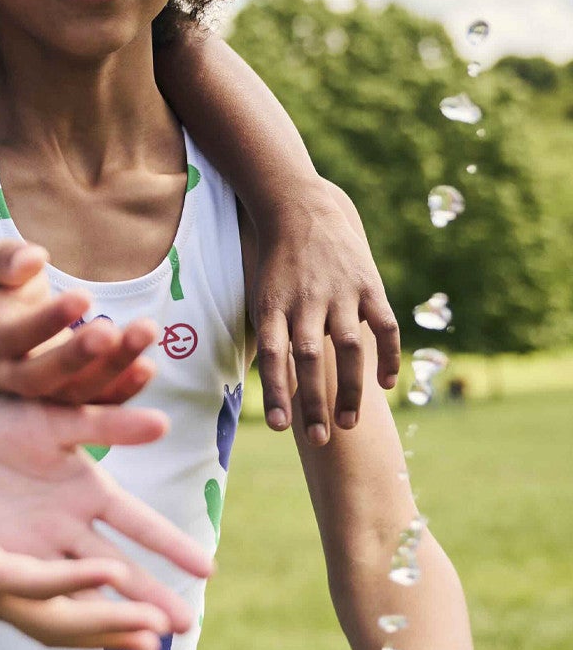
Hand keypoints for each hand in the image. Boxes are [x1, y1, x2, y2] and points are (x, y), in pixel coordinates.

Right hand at [0, 240, 158, 404]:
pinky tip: (147, 366)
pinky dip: (122, 389)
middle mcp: (9, 374)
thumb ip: (7, 259)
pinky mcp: (66, 402)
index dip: (48, 320)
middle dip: (77, 356)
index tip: (84, 296)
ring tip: (145, 331)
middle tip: (111, 331)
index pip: (14, 335)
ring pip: (73, 393)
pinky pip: (94, 403)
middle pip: (40, 376)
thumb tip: (34, 258)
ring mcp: (39, 395)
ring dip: (112, 368)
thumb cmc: (2, 289)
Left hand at [0, 382, 212, 625]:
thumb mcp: (58, 419)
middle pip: (120, 567)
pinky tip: (88, 635)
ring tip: (149, 644)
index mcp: (88, 489)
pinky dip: (67, 611)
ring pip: (86, 588)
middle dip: (151, 597)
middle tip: (187, 627)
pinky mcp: (8, 560)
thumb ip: (107, 423)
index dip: (171, 545)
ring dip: (115, 614)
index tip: (207, 570)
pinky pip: (41, 591)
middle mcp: (72, 526)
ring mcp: (41, 547)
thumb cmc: (4, 420)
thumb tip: (163, 422)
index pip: (139, 523)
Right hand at [0, 479, 177, 649]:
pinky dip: (85, 622)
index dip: (72, 580)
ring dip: (106, 633)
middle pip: (55, 621)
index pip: (29, 583)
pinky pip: (49, 616)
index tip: (114, 572)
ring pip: (58, 627)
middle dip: (108, 625)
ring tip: (155, 640)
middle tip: (160, 630)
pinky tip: (111, 620)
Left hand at [251, 180, 399, 441]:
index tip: (280, 428)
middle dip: (314, 402)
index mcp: (273, 305)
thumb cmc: (276, 266)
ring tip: (348, 424)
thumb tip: (273, 389)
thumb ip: (270, 337)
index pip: (272, 356)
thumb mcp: (261, 296)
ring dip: (350, 389)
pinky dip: (388, 356)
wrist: (298, 210)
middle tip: (319, 440)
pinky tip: (386, 386)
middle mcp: (306, 300)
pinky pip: (384, 325)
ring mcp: (339, 292)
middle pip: (309, 358)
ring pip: (348, 348)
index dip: (276, 392)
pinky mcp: (367, 284)